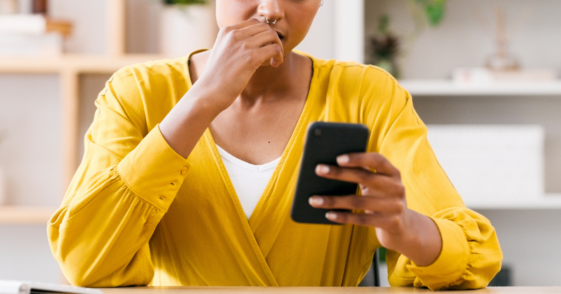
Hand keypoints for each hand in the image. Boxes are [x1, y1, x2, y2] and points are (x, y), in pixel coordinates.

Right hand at [196, 18, 283, 109]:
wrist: (209, 92)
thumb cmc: (217, 77)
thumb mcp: (222, 52)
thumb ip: (234, 43)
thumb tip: (254, 42)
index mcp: (226, 31)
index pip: (254, 23)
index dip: (263, 34)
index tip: (264, 47)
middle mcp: (234, 34)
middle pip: (265, 27)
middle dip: (273, 39)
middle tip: (273, 54)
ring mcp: (242, 45)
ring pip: (272, 36)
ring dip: (278, 47)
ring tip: (275, 60)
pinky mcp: (250, 58)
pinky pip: (274, 49)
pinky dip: (278, 56)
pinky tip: (274, 64)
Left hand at [309, 152, 441, 265]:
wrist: (403, 228)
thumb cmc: (381, 200)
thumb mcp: (377, 185)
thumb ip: (362, 174)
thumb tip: (330, 167)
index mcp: (393, 172)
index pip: (377, 159)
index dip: (358, 157)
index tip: (338, 158)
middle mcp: (396, 187)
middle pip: (364, 177)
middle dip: (338, 173)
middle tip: (318, 170)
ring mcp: (395, 206)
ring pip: (358, 201)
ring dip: (333, 200)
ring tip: (313, 200)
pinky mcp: (390, 223)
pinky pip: (362, 220)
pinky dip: (343, 216)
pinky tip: (328, 214)